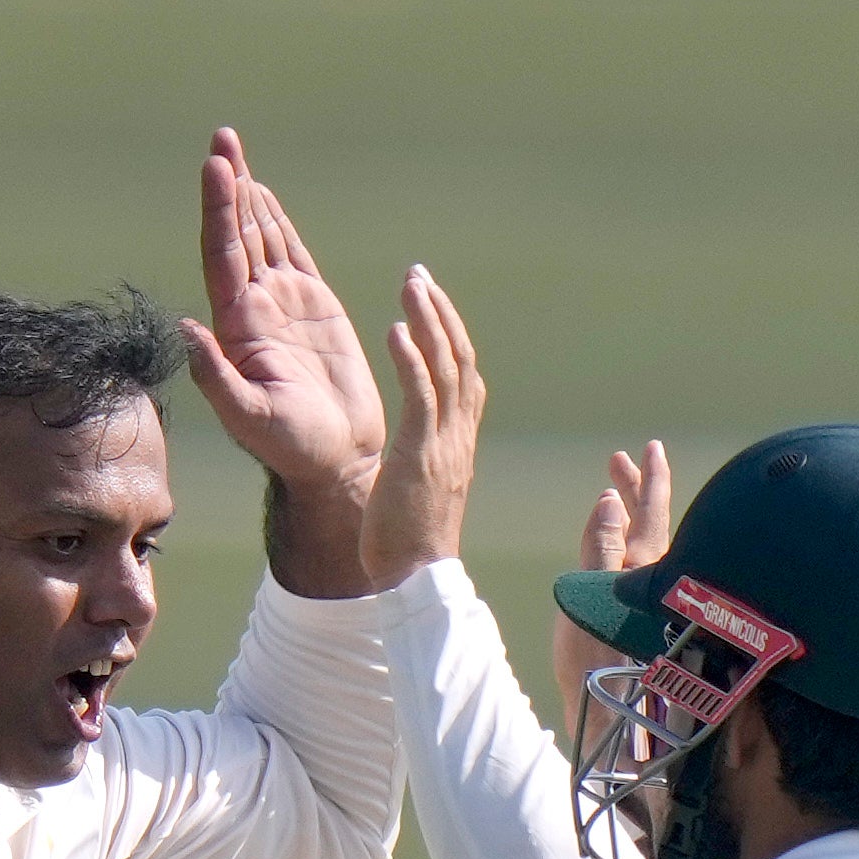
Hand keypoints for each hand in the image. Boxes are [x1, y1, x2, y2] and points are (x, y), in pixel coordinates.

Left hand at [185, 130, 387, 586]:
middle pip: (236, 233)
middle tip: (221, 139)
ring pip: (259, 237)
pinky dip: (276, 223)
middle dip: (228, 185)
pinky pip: (291, 255)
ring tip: (232, 151)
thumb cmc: (291, 450)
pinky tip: (263, 196)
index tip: (216, 167)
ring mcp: (283, 306)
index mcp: (236, 326)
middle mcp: (253, 309)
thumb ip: (217, 376)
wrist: (334, 462)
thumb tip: (185, 327)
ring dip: (246, 195)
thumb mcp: (249, 418)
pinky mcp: (315, 310)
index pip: (223, 253)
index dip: (218, 209)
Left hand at [367, 267, 487, 584]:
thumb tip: (415, 449)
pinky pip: (420, 398)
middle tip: (419, 275)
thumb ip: (425, 460)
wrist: (419, 583)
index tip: (430, 302)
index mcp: (458, 443)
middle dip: (441, 313)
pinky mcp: (421, 455)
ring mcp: (443, 445)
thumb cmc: (411, 547)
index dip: (449, 335)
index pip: (463, 376)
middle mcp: (458, 437)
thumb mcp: (422, 490)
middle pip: (460, 360)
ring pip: (445, 369)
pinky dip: (411, 360)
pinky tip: (396, 329)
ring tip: (411, 284)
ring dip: (429, 321)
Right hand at [545, 438, 676, 703]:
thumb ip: (602, 545)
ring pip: (648, 550)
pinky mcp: (648, 628)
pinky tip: (620, 558)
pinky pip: (643, 575)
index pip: (653, 510)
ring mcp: (655, 606)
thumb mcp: (592, 594)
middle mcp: (660, 585)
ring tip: (615, 499)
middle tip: (620, 462)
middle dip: (635, 492)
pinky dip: (630, 554)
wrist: (610, 722)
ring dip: (630, 522)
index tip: (650, 447)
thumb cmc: (597, 661)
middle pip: (652, 526)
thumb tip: (612, 500)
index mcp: (649, 570)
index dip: (650, 478)